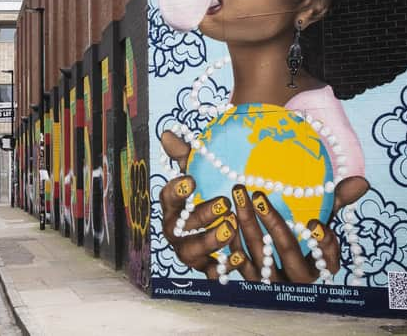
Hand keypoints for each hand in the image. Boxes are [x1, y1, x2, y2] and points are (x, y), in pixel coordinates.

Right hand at [160, 130, 245, 277]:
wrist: (229, 222)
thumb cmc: (210, 193)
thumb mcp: (201, 172)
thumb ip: (186, 154)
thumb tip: (167, 133)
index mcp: (173, 206)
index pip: (167, 197)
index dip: (176, 191)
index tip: (191, 180)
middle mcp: (176, 231)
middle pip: (180, 227)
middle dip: (201, 216)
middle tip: (224, 203)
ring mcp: (189, 251)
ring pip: (191, 252)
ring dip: (210, 241)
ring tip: (231, 228)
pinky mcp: (207, 268)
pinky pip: (211, 271)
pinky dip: (224, 266)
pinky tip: (240, 256)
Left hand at [228, 176, 368, 282]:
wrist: (268, 253)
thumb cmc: (301, 233)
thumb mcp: (320, 218)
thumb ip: (337, 201)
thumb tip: (361, 182)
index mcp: (320, 267)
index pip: (328, 261)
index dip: (324, 245)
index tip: (315, 223)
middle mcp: (296, 279)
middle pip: (287, 252)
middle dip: (273, 222)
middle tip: (259, 195)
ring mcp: (271, 283)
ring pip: (259, 255)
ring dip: (247, 225)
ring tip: (239, 198)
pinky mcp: (248, 281)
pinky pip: (238, 263)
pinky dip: (232, 241)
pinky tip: (227, 219)